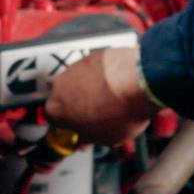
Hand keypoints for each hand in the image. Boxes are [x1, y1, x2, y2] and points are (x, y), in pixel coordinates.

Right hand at [44, 46, 161, 145]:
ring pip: (78, 82)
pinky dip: (102, 76)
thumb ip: (89, 138)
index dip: (68, 126)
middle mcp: (60, 85)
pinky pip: (93, 69)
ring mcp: (76, 67)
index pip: (54, 120)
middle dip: (78, 105)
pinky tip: (117, 85)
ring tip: (111, 99)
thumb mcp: (105, 138)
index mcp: (56, 110)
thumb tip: (86, 139)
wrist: (139, 81)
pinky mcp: (92, 55)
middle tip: (97, 114)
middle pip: (65, 98)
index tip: (80, 129)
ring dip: (90, 90)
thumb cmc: (119, 112)